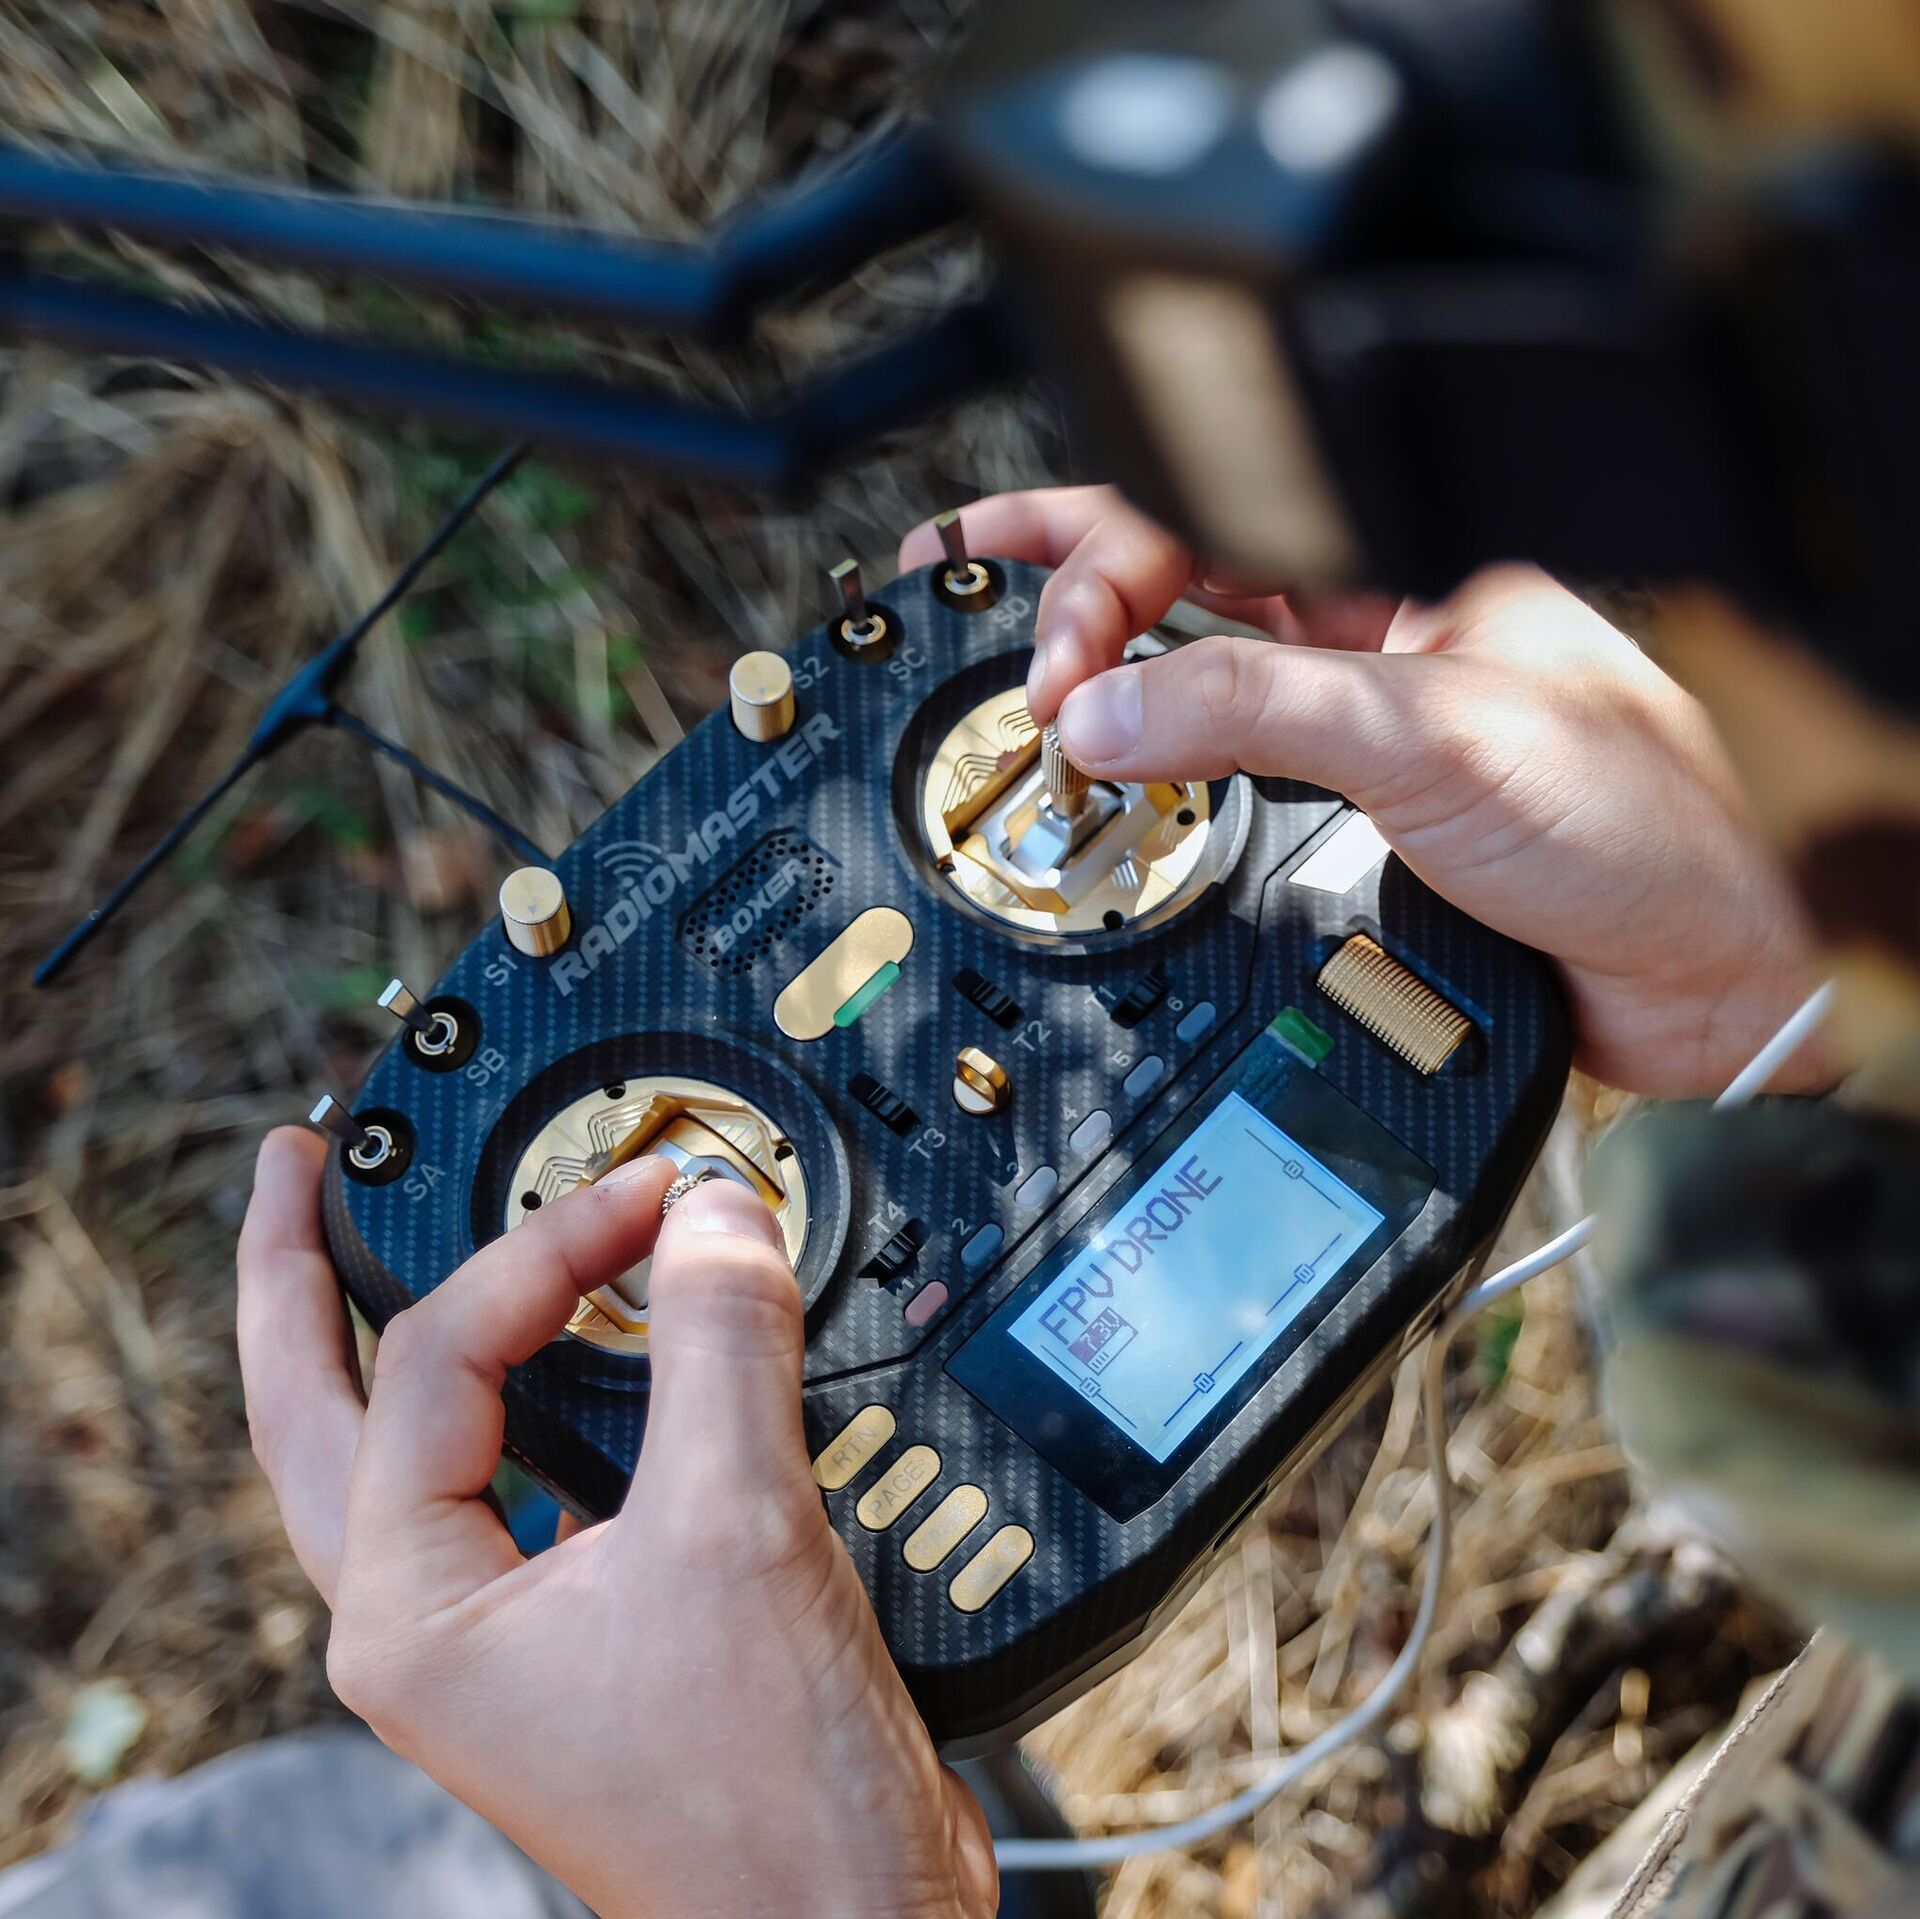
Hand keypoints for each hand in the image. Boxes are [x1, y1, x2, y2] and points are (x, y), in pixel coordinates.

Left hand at [237, 1129, 994, 1918]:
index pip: (442, 1356)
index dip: (544, 1246)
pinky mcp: (580, 1626)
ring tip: (379, 1245)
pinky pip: (519, 1476)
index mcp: (415, 1607)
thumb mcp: (734, 1533)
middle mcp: (434, 1618)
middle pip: (318, 1411)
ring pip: (412, 1447)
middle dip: (301, 1281)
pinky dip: (528, 1393)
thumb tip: (715, 1216)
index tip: (646, 1189)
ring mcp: (501, 1628)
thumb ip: (718, 1349)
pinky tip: (557, 1360)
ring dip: (401, 1336)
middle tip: (305, 1173)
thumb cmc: (762, 1804)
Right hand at [903, 487, 1828, 1095]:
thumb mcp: (1430, 735)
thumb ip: (1252, 712)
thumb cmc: (1639, 830)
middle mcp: (1366, 642)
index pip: (1204, 525)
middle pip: (1180, 581)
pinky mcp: (1350, 823)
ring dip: (1099, 682)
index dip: (1100, 574)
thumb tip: (1099, 710)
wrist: (1706, 979)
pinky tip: (1112, 781)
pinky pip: (1222, 779)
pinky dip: (1152, 778)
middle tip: (966, 613)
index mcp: (1395, 573)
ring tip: (1009, 686)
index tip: (1046, 664)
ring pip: (1192, 682)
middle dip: (1064, 586)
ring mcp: (1354, 733)